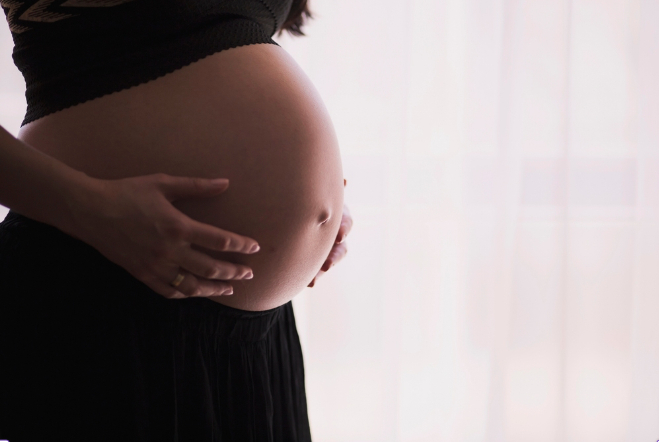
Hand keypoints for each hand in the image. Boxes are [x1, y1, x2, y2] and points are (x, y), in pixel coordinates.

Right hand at [65, 173, 259, 298]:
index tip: (255, 247)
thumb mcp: (163, 183)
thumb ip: (197, 186)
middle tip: (250, 273)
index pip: (220, 241)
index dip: (241, 246)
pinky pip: (169, 291)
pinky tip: (196, 292)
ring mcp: (156, 266)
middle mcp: (170, 251)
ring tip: (230, 289)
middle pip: (212, 268)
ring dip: (215, 288)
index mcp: (178, 227)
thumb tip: (225, 182)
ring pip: (193, 285)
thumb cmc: (128, 192)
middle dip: (234, 272)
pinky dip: (186, 294)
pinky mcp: (142, 274)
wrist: (90, 211)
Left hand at [308, 179, 351, 286]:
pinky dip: (313, 277)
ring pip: (330, 260)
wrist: (288, 203)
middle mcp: (334, 230)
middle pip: (341, 245)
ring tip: (313, 280)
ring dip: (323, 270)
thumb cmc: (301, 193)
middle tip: (326, 265)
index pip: (345, 220)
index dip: (344, 227)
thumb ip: (319, 187)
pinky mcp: (317, 258)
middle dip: (334, 256)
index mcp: (335, 211)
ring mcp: (326, 246)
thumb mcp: (308, 189)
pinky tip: (308, 283)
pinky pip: (317, 270)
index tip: (340, 235)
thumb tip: (344, 182)